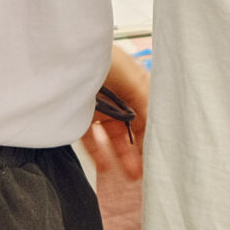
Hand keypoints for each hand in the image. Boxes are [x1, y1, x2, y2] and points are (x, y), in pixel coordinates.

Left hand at [81, 43, 147, 182]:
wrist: (68, 56)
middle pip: (131, 130)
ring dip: (122, 156)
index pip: (148, 117)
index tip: (159, 155)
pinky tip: (107, 166)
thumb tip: (161, 128)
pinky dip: (100, 154)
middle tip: (146, 171)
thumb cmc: (103, 57)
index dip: (153, 136)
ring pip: (113, 137)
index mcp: (135, 87)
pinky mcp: (80, 116)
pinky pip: (91, 139)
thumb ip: (148, 106)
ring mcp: (100, 107)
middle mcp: (119, 98)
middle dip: (139, 151)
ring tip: (130, 174)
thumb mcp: (135, 81)